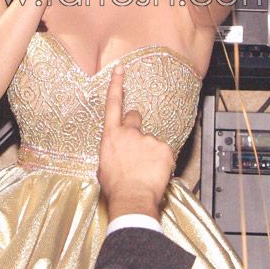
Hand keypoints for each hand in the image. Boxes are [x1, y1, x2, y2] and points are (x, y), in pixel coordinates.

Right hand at [96, 64, 174, 219]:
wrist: (132, 198)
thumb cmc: (115, 188)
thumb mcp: (104, 167)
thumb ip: (112, 152)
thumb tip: (117, 153)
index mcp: (111, 136)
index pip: (113, 104)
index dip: (116, 85)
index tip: (120, 69)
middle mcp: (130, 133)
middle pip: (135, 117)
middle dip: (136, 128)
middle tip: (137, 146)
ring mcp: (148, 139)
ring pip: (152, 141)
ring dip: (150, 152)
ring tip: (146, 171)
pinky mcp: (164, 149)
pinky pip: (165, 153)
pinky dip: (162, 162)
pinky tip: (155, 173)